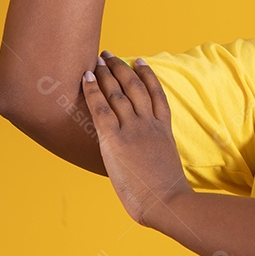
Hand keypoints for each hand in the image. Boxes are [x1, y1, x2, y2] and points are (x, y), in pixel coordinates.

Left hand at [80, 51, 192, 229]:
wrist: (165, 201)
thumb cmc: (167, 193)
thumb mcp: (165, 165)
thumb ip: (154, 154)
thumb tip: (143, 158)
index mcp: (163, 129)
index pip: (156, 93)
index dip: (147, 75)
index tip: (140, 61)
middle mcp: (148, 123)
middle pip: (135, 87)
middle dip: (121, 68)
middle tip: (109, 54)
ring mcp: (132, 130)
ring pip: (118, 93)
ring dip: (107, 73)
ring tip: (98, 59)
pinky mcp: (115, 140)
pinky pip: (101, 108)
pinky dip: (94, 90)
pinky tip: (87, 77)